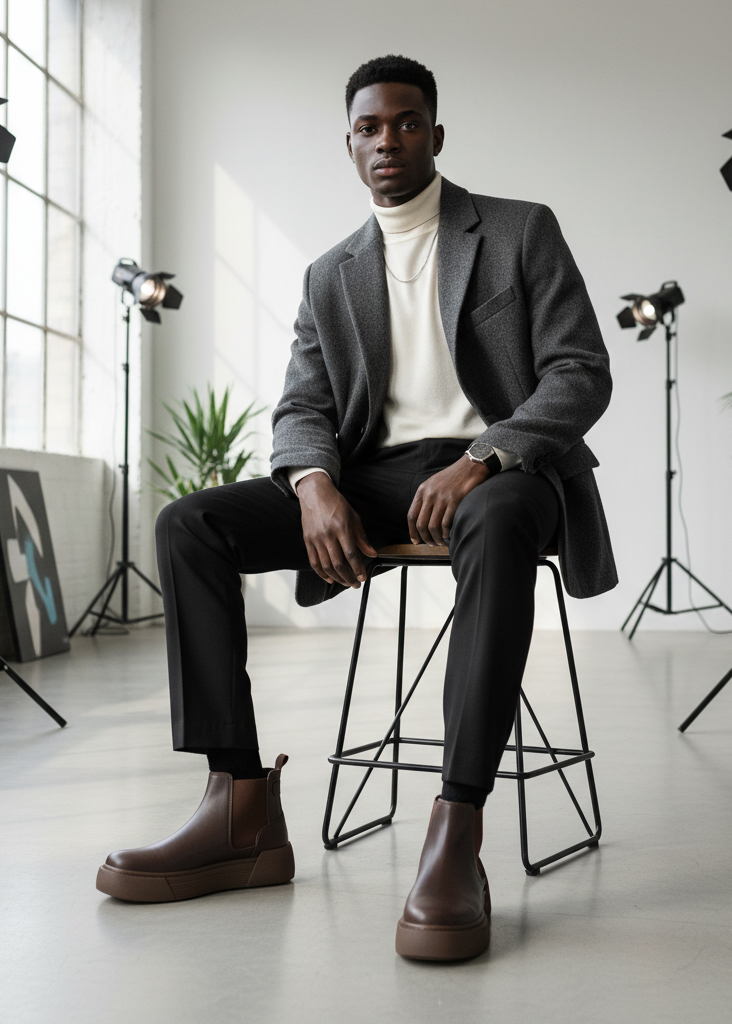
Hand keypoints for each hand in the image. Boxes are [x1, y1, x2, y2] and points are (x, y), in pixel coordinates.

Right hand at [296, 473, 376, 587]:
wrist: (315, 493)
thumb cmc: (335, 503)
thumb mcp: (354, 517)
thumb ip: (362, 537)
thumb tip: (372, 553)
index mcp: (341, 528)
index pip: (351, 554)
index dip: (357, 568)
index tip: (363, 577)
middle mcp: (327, 535)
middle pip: (338, 563)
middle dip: (348, 577)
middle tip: (356, 584)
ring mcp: (316, 539)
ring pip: (326, 566)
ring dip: (337, 578)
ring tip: (345, 582)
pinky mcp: (308, 540)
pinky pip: (313, 562)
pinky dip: (321, 573)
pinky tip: (329, 578)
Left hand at [407, 455, 489, 545]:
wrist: (470, 465)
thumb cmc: (453, 477)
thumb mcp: (434, 483)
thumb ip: (426, 499)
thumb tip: (422, 519)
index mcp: (422, 491)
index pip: (411, 515)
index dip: (412, 531)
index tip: (416, 540)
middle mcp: (430, 494)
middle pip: (421, 524)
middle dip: (425, 538)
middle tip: (431, 544)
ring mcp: (442, 498)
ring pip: (433, 526)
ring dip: (436, 539)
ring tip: (440, 542)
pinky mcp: (455, 501)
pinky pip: (446, 523)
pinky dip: (446, 533)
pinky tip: (449, 536)